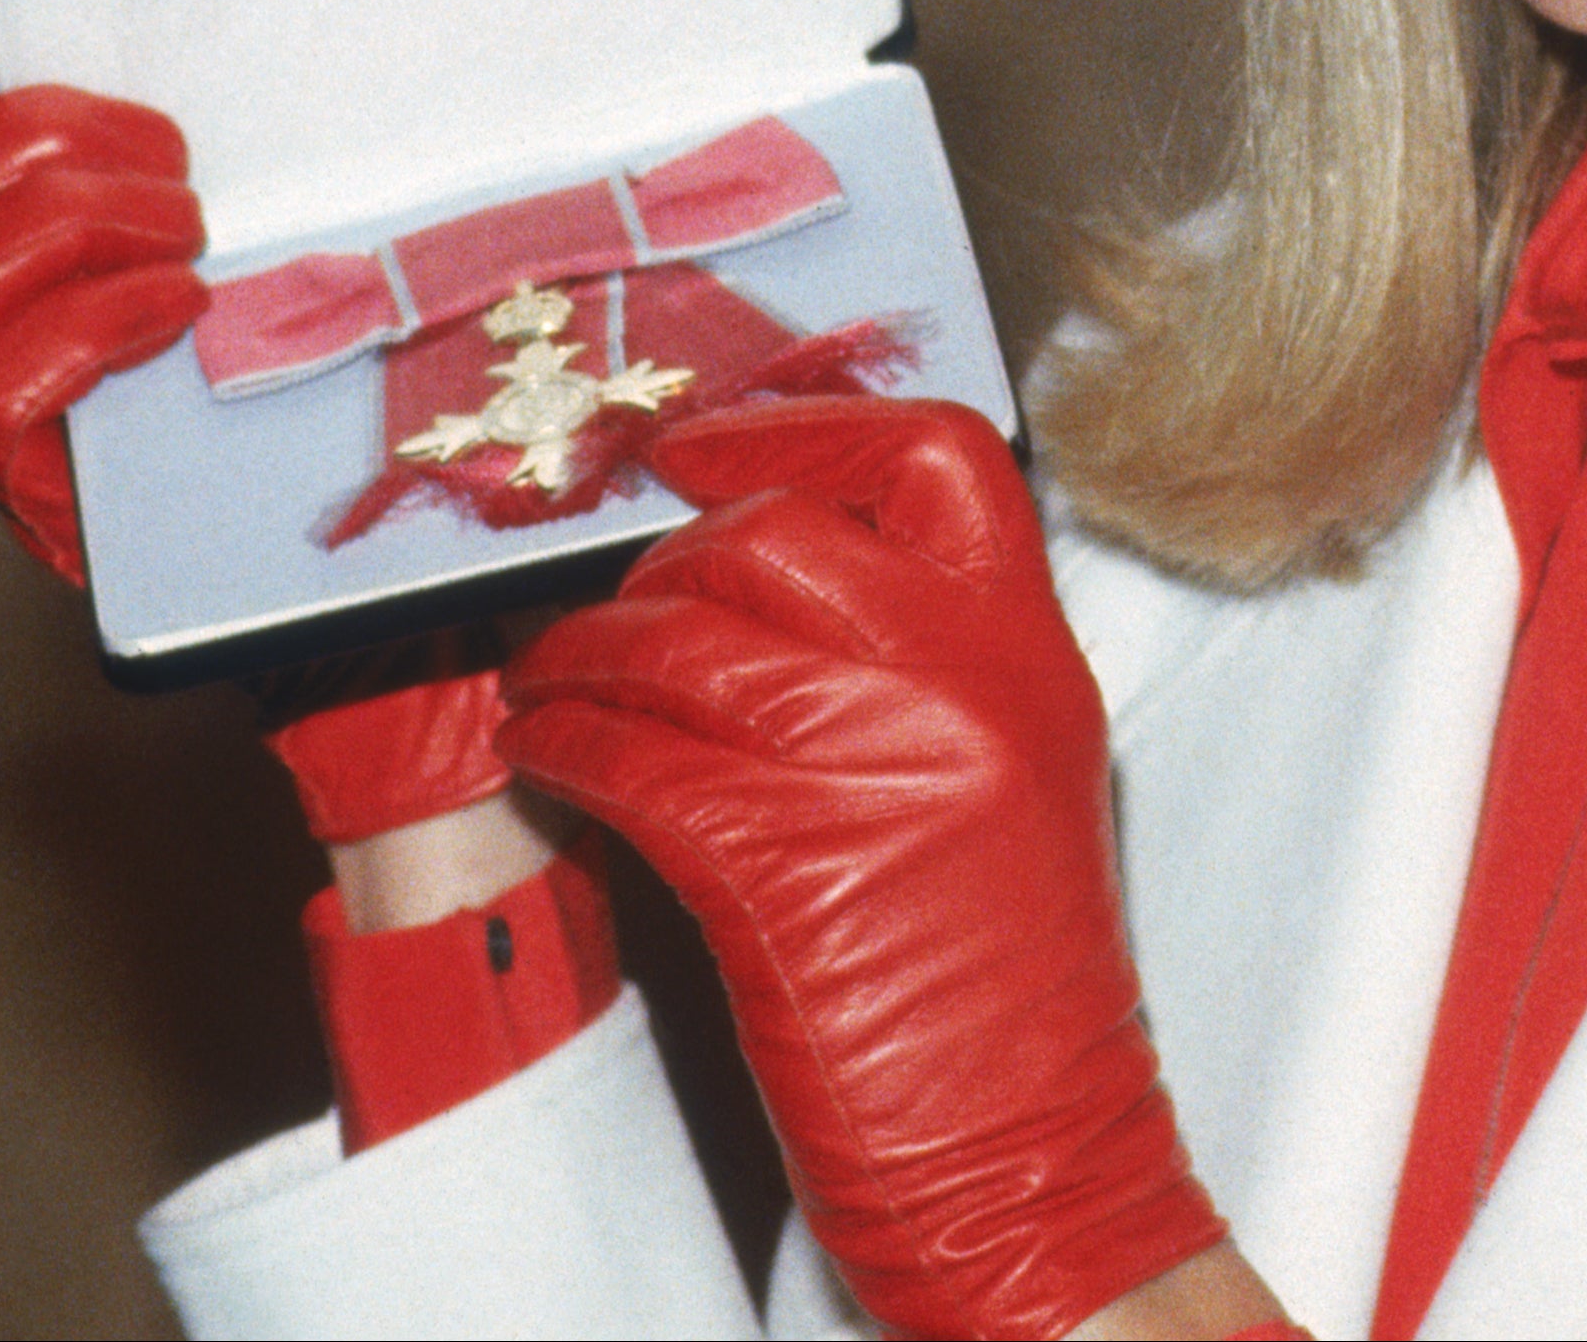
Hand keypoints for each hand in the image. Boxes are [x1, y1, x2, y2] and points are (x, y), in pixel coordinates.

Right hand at [0, 0, 527, 856]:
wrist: (382, 591)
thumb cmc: (342, 396)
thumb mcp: (292, 255)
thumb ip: (238, 173)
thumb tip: (284, 13)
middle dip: (31, 149)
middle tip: (172, 157)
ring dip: (70, 232)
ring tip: (186, 236)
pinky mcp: (39, 500)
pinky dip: (86, 324)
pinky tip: (177, 309)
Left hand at [497, 398, 1235, 1340]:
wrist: (1038, 1158)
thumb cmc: (1012, 989)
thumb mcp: (1014, 777)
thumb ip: (930, 664)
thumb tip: (766, 578)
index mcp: (1034, 652)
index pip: (933, 455)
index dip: (804, 428)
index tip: (708, 447)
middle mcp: (968, 683)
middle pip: (775, 534)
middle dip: (662, 565)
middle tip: (614, 608)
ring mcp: (881, 767)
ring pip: (681, 645)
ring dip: (583, 659)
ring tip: (548, 684)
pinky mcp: (787, 866)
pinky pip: (636, 759)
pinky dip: (570, 748)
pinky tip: (551, 758)